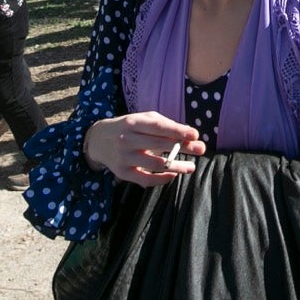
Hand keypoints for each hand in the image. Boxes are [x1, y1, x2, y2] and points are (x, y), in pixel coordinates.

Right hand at [83, 112, 203, 185]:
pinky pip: (146, 180)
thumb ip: (163, 125)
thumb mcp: (142, 119)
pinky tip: (174, 174)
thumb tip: (188, 135)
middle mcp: (126, 140)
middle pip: (159, 145)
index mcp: (132, 123)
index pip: (158, 127)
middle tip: (201, 149)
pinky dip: (162, 179)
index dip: (177, 131)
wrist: (98, 140)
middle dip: (183, 148)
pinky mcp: (123, 173)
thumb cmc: (128, 127)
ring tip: (191, 167)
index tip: (195, 134)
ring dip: (177, 166)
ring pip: (155, 165)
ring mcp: (124, 157)